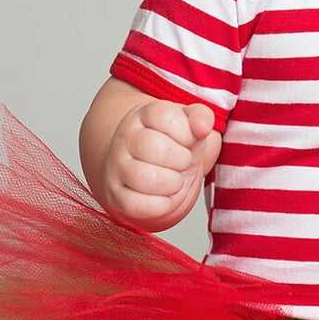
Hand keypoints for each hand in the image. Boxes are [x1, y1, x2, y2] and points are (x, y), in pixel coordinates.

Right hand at [99, 99, 220, 229]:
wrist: (150, 168)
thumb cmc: (173, 144)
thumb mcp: (190, 126)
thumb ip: (200, 117)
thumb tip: (202, 125)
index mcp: (144, 114)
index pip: (166, 116)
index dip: (187, 132)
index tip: (189, 140)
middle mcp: (125, 138)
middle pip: (154, 147)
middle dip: (181, 159)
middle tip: (183, 162)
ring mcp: (117, 166)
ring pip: (145, 178)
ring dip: (172, 183)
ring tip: (175, 179)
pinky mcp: (116, 195)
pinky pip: (139, 205)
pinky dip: (162, 205)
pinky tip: (165, 195)